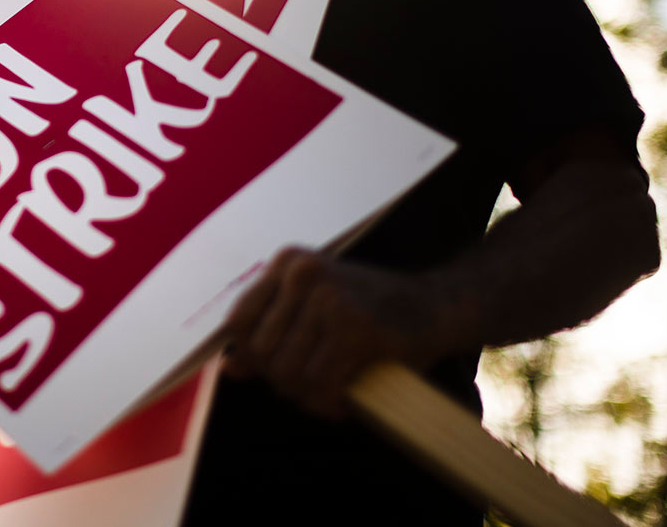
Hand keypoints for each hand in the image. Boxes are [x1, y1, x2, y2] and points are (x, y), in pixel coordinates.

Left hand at [216, 247, 448, 419]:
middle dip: (284, 380)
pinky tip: (344, 401)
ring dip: (308, 396)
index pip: (238, 322)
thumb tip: (229, 368)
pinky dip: (328, 403)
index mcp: (287, 263)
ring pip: (289, 373)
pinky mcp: (356, 327)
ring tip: (329, 394)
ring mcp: (329, 298)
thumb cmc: (370, 308)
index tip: (278, 368)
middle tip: (313, 386)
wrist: (437, 306)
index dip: (252, 356)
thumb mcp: (312, 308)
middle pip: (262, 352)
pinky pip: (320, 384)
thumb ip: (270, 333)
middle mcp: (303, 273)